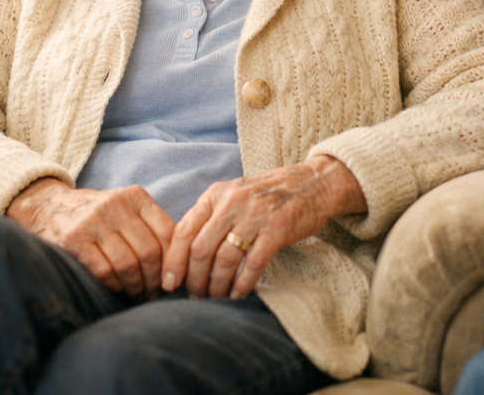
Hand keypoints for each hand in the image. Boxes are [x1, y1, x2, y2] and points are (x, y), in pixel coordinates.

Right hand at [6, 178, 174, 298]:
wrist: (49, 206)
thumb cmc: (98, 215)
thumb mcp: (126, 209)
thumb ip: (150, 226)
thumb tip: (180, 260)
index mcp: (136, 197)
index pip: (168, 231)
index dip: (175, 260)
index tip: (174, 279)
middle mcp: (117, 205)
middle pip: (150, 251)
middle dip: (156, 279)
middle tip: (155, 294)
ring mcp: (94, 222)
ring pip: (128, 265)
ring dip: (136, 288)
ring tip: (138, 296)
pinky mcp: (74, 240)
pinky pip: (104, 272)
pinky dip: (115, 288)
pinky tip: (117, 292)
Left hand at [162, 155, 366, 299]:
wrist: (313, 183)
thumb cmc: (268, 195)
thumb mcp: (234, 195)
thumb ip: (210, 217)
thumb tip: (182, 256)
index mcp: (217, 193)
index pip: (183, 230)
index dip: (173, 262)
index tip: (170, 285)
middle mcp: (233, 201)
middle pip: (201, 249)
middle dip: (194, 280)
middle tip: (194, 298)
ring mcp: (256, 214)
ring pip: (225, 259)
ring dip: (216, 287)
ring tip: (215, 300)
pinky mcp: (278, 228)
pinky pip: (253, 263)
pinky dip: (242, 284)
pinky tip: (238, 295)